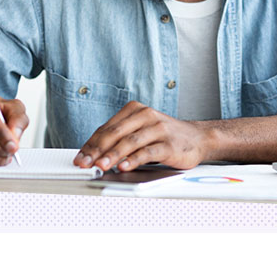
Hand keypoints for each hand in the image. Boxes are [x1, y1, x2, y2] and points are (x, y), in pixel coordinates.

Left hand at [73, 101, 211, 171]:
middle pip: (116, 133)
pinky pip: (148, 151)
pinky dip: (134, 159)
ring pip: (130, 141)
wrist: (196, 138)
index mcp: (135, 110)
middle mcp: (146, 115)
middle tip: (85, 162)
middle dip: (97, 149)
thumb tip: (94, 154)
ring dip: (113, 155)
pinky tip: (124, 166)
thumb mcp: (140, 131)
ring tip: (100, 165)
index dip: (91, 144)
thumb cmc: (164, 136)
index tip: (79, 158)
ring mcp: (158, 128)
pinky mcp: (168, 143)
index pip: (107, 128)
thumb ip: (120, 139)